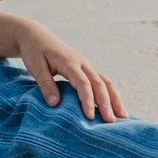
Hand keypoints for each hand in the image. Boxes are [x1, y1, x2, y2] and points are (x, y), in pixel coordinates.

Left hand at [12, 21, 126, 121]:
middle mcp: (82, 63)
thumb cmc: (34, 51)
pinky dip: (110, 94)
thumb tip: (55, 104)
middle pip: (99, 83)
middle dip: (106, 103)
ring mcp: (85, 65)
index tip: (90, 117)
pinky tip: (115, 107)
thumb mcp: (35, 67)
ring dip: (114, 98)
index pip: (83, 83)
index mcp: (69, 61)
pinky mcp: (85, 69)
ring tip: (123, 116)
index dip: (87, 100)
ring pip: (105, 81)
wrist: (36, 35)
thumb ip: (45, 84)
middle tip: (111, 122)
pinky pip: (101, 81)